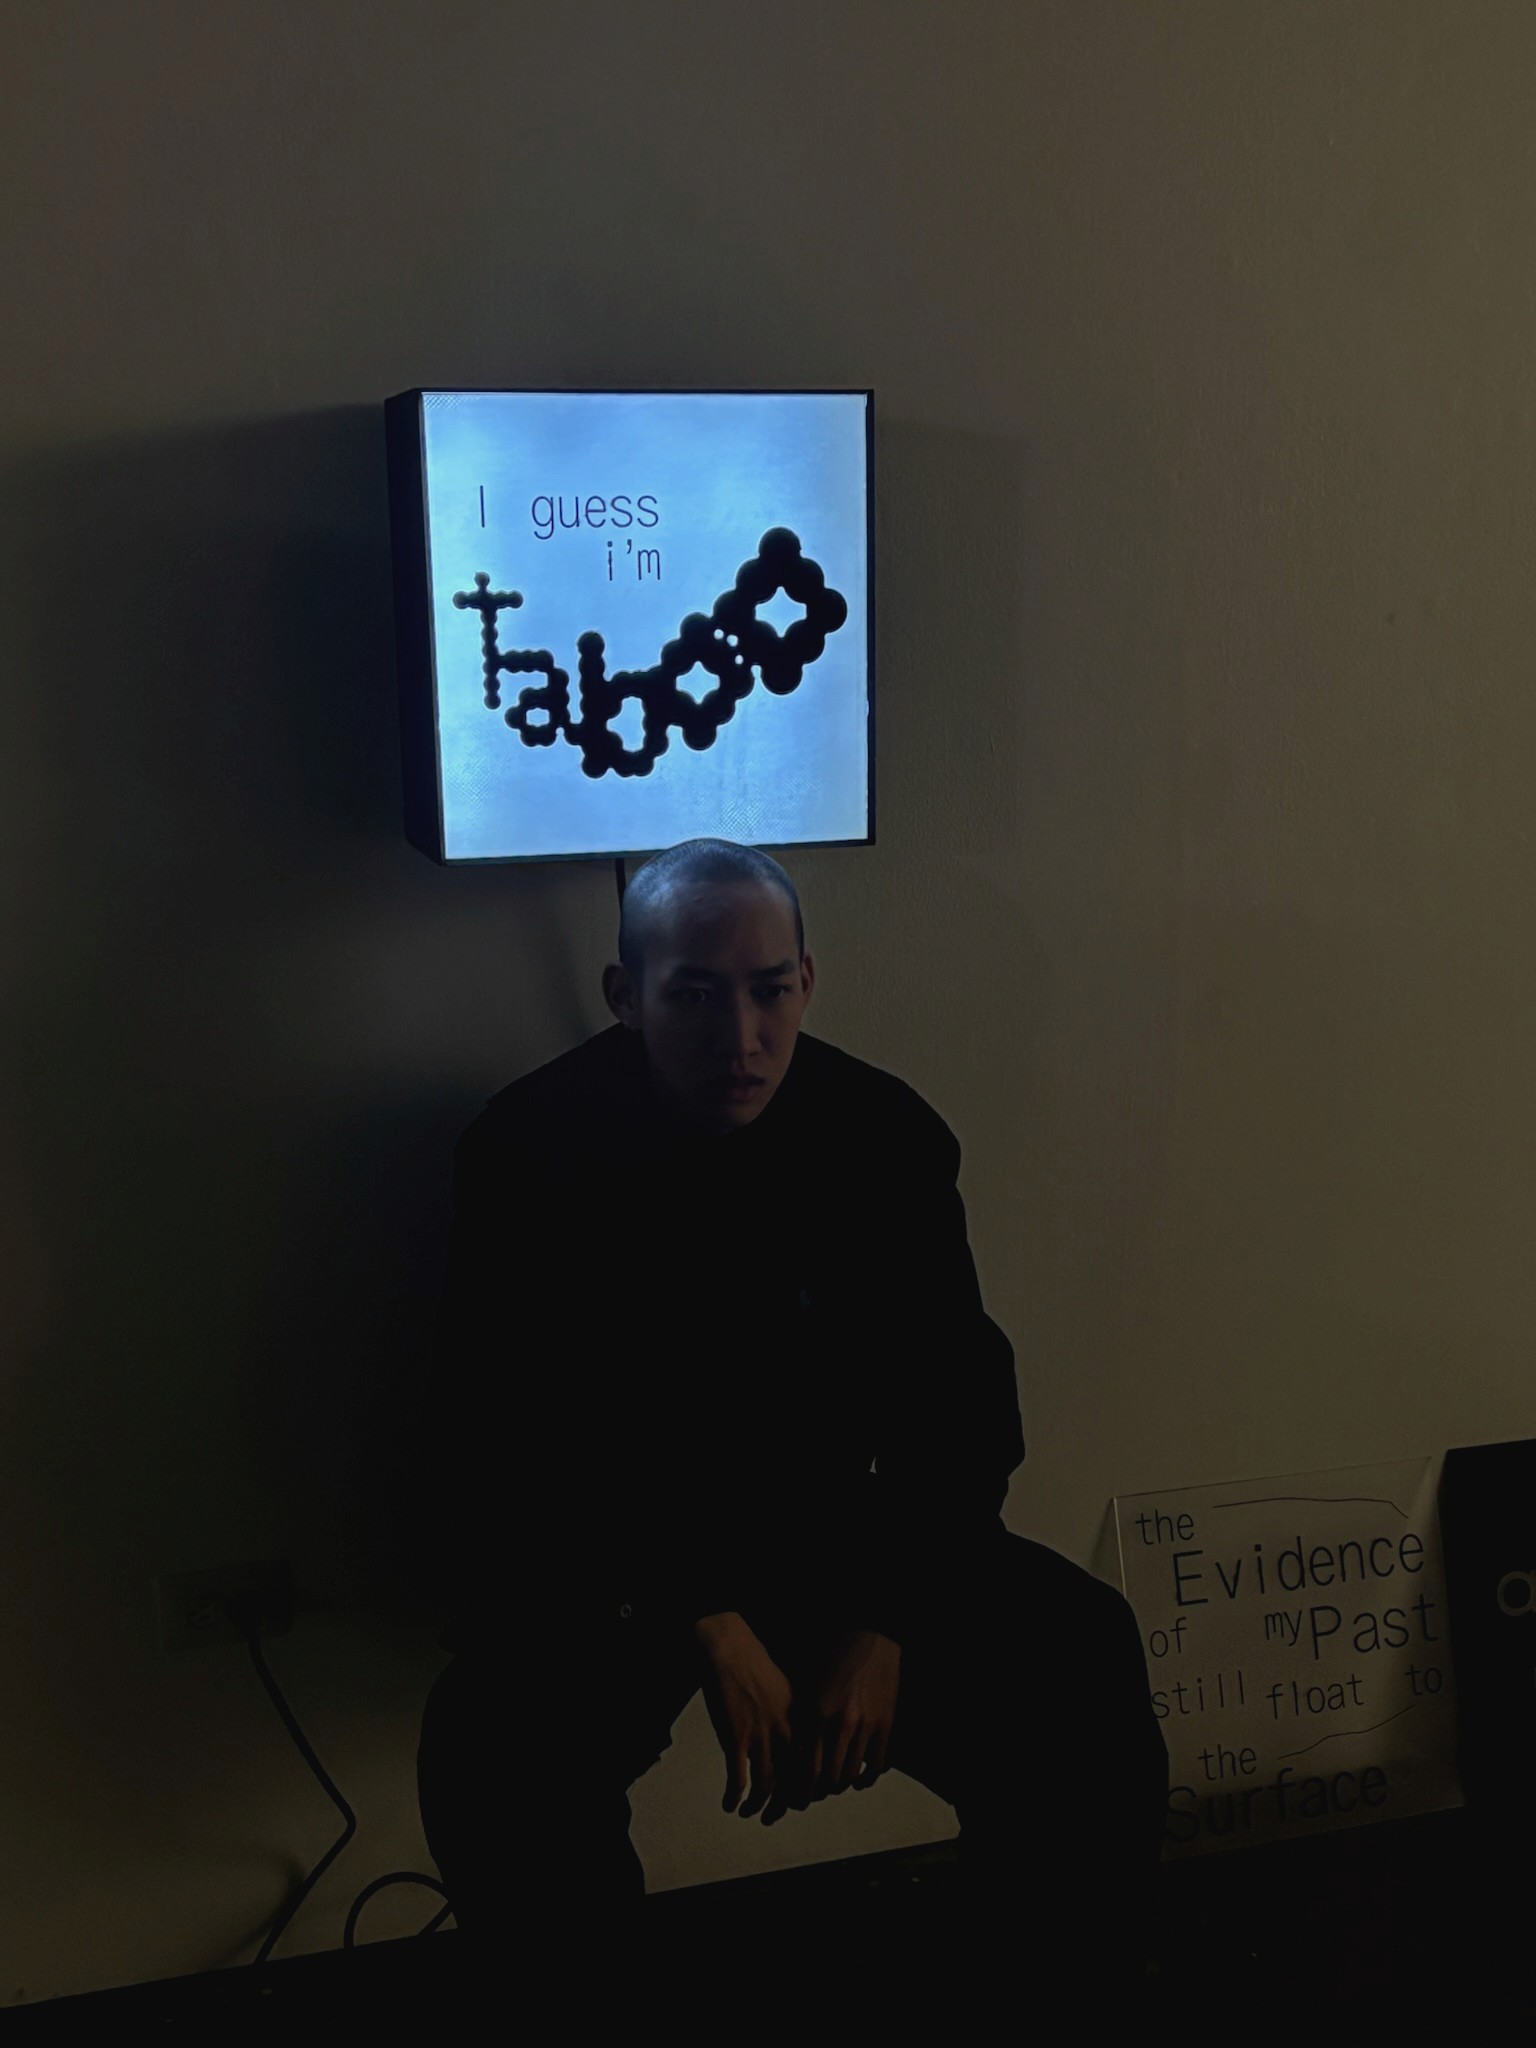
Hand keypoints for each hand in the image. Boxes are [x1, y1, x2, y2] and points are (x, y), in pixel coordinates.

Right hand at [694, 1614, 795, 1820]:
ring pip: (765, 1788)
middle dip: (781, 1807)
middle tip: (771, 1816)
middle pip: (792, 1784)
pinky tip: (728, 1803)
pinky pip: (738, 1780)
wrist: (729, 1649)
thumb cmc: (755, 1667)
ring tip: (747, 1812)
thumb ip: (791, 1723)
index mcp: (801, 1722)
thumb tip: (791, 1751)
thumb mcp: (786, 1695)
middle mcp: (786, 1733)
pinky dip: (734, 1798)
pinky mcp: (735, 1739)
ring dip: (755, 1806)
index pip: (811, 1768)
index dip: (803, 1791)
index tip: (795, 1801)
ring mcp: (761, 1737)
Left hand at [766, 1629, 899, 1822]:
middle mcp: (840, 1724)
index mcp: (815, 1714)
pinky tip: (858, 1778)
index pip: (805, 1769)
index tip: (795, 1800)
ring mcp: (866, 1726)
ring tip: (833, 1784)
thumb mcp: (807, 1686)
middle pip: (827, 1778)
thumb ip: (801, 1720)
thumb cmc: (833, 1656)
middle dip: (818, 1792)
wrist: (870, 1634)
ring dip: (840, 1784)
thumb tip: (791, 1754)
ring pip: (851, 1775)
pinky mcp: (886, 1724)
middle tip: (812, 1796)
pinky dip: (866, 1778)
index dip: (800, 1791)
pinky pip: (877, 1765)